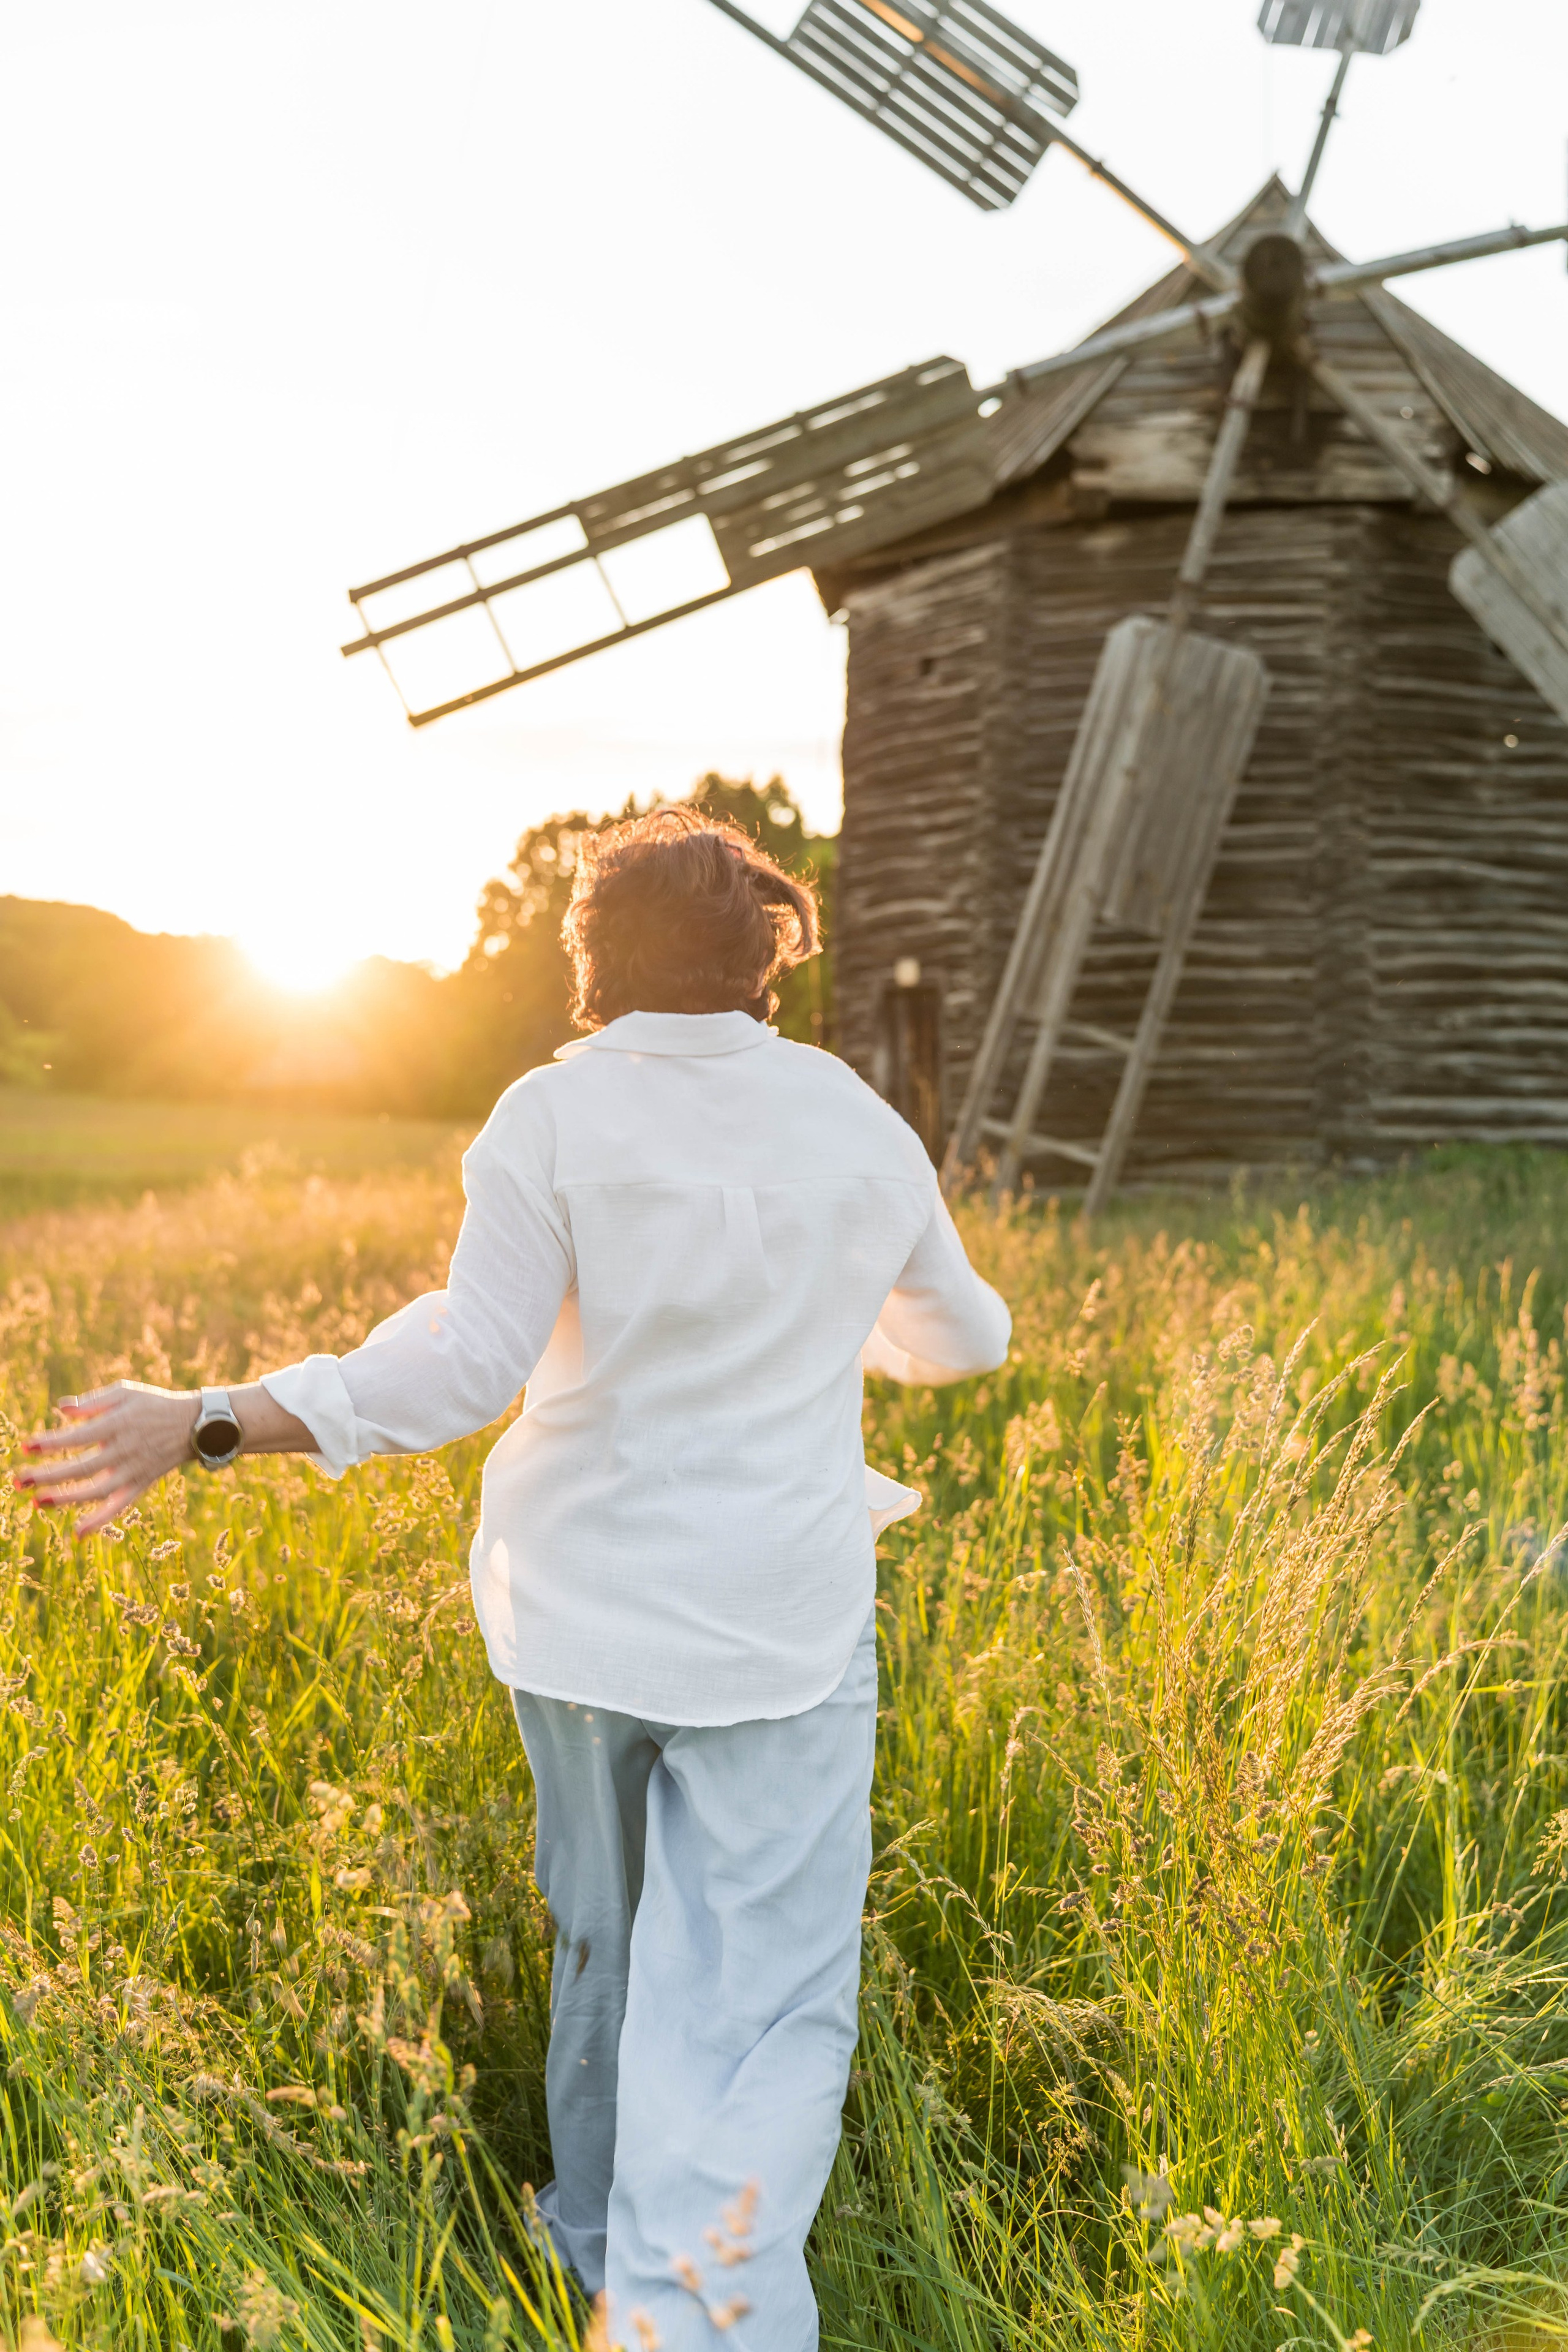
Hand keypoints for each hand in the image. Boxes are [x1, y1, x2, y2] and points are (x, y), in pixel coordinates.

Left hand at [13, 1382, 199, 1539]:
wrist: (193, 1425)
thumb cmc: (153, 1404)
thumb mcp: (126, 1392)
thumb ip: (93, 1402)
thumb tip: (61, 1408)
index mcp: (118, 1424)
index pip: (78, 1437)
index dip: (51, 1443)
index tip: (26, 1447)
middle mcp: (124, 1450)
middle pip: (81, 1467)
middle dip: (48, 1475)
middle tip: (19, 1481)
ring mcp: (133, 1471)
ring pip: (96, 1491)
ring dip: (66, 1499)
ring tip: (38, 1502)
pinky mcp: (140, 1484)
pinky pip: (119, 1506)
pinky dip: (100, 1521)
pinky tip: (77, 1533)